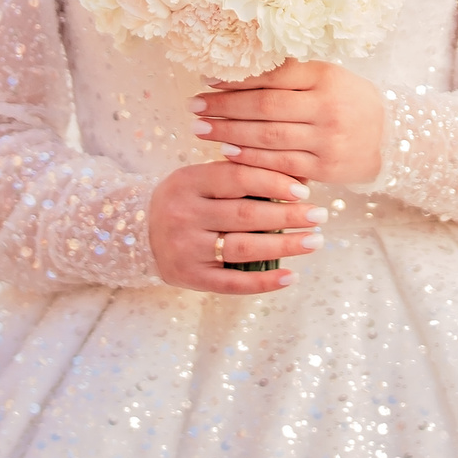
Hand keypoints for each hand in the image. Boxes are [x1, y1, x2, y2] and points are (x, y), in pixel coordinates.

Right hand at [147, 161, 325, 292]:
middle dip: (289, 216)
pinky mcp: (191, 277)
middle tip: (319, 215)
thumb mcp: (200, 178)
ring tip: (314, 241)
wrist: (138, 232)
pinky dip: (264, 282)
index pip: (238, 178)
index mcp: (188, 182)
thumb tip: (296, 174)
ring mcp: (186, 248)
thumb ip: (238, 174)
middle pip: (246, 215)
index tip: (304, 188)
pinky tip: (291, 276)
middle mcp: (185, 215)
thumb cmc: (185, 200)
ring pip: (243, 248)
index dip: (273, 182)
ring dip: (285, 246)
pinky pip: (232, 283)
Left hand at [193, 59, 384, 186]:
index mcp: (326, 76)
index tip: (207, 79)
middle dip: (224, 107)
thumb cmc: (350, 102)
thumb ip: (292, 74)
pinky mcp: (326, 168)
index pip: (273, 75)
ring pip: (268, 137)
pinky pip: (280, 163)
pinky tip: (227, 152)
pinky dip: (250, 158)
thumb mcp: (329, 77)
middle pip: (265, 107)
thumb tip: (240, 69)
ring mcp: (327, 139)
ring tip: (201, 129)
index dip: (237, 78)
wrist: (392, 139)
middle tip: (194, 106)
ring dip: (229, 133)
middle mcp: (327, 106)